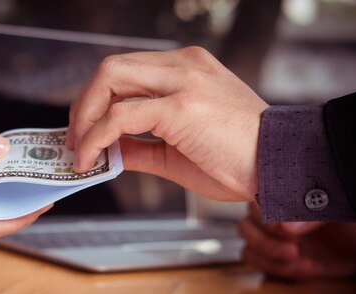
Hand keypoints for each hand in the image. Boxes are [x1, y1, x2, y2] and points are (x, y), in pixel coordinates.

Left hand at [68, 47, 268, 200]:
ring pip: (110, 79)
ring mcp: (183, 82)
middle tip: (74, 138)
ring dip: (83, 116)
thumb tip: (106, 151)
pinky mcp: (181, 106)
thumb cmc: (237, 160)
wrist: (281, 166)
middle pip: (111, 68)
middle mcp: (183, 66)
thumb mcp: (178, 150)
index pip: (125, 72)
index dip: (96, 100)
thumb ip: (140, 146)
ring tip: (79, 149)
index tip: (84, 130)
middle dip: (82, 104)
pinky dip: (96, 136)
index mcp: (186, 69)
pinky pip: (121, 115)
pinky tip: (91, 157)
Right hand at [238, 203, 355, 279]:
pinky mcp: (271, 256)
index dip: (268, 217)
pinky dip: (279, 269)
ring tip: (298, 258)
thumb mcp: (335, 211)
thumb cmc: (347, 223)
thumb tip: (287, 229)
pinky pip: (256, 262)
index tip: (288, 230)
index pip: (257, 200)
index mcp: (282, 195)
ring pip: (249, 246)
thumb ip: (312, 215)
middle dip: (268, 241)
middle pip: (247, 225)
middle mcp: (270, 214)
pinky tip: (306, 268)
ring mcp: (269, 236)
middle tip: (294, 247)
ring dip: (271, 256)